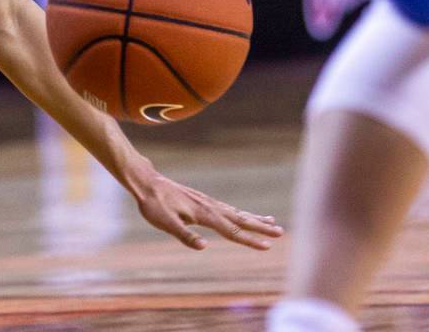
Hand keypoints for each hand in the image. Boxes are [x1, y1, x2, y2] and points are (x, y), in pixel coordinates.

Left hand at [132, 170, 283, 250]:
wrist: (146, 182)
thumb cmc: (154, 204)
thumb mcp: (165, 223)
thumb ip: (184, 235)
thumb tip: (204, 247)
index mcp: (204, 214)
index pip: (232, 231)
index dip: (249, 240)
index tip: (268, 247)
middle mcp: (209, 207)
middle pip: (241, 219)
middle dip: (261, 227)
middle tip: (282, 233)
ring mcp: (207, 202)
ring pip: (236, 212)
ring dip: (255, 219)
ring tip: (273, 222)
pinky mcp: (202, 201)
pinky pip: (227, 208)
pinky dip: (241, 213)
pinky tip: (244, 215)